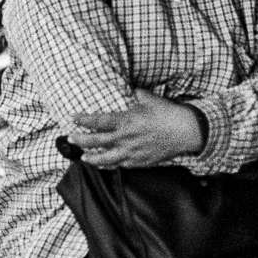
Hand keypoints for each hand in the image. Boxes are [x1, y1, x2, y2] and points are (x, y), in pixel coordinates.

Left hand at [68, 89, 205, 167]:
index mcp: (126, 120)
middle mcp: (125, 138)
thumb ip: (138, 95)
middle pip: (96, 141)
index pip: (98, 121)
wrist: (186, 132)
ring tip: (83, 158)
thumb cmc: (168, 114)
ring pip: (105, 158)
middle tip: (71, 139)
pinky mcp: (140, 162)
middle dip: (80, 140)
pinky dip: (110, 165)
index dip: (83, 120)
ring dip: (92, 158)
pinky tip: (105, 164)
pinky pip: (121, 165)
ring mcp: (132, 152)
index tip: (73, 118)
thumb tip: (134, 91)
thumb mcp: (150, 99)